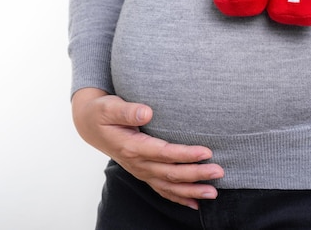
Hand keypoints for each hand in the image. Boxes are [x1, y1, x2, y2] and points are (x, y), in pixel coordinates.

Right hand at [71, 87, 223, 209]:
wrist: (91, 125)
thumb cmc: (102, 113)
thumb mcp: (109, 107)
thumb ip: (127, 110)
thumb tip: (146, 112)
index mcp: (132, 147)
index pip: (164, 153)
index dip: (185, 154)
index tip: (206, 152)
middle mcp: (138, 163)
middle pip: (171, 173)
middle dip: (196, 174)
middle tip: (219, 171)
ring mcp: (141, 171)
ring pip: (169, 186)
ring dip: (192, 191)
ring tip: (214, 192)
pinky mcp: (144, 172)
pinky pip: (162, 190)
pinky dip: (179, 198)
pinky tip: (195, 204)